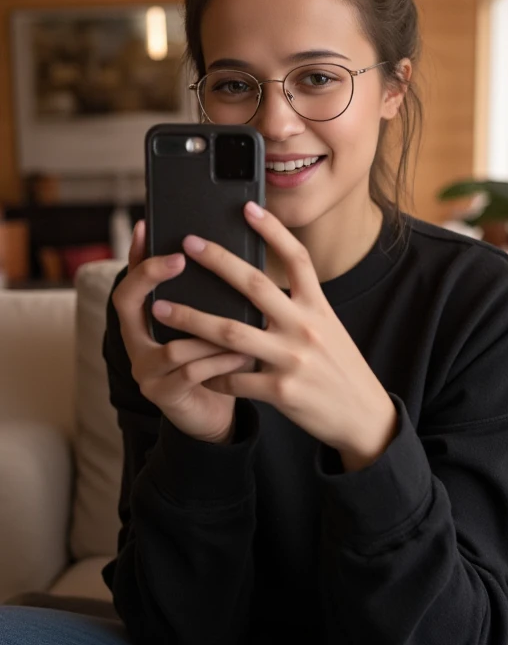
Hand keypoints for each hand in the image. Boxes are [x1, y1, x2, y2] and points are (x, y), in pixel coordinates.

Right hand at [112, 220, 253, 443]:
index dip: (137, 256)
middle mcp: (135, 342)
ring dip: (208, 332)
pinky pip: (190, 372)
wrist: (215, 416)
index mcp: (144, 321)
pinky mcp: (162, 395)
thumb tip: (231, 254)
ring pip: (171, 344)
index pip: (130, 281)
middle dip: (151, 277)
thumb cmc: (216, 363)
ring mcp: (145, 371)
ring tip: (239, 320)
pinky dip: (219, 361)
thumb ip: (209, 299)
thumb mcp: (211, 327)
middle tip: (180, 259)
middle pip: (126, 302)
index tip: (151, 228)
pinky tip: (244, 354)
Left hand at [152, 202, 397, 468]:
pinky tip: (192, 370)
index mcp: (318, 308)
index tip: (248, 208)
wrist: (364, 416)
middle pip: (254, 285)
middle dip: (217, 262)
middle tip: (187, 245)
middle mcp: (305, 327)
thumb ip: (299, 309)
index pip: (297, 259)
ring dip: (191, 319)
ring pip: (230, 333)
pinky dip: (210, 374)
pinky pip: (234, 378)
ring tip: (161, 308)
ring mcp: (292, 359)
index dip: (273, 231)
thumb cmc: (341, 370)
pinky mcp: (280, 391)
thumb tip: (258, 288)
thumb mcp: (329, 329)